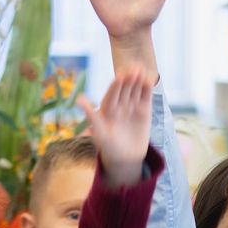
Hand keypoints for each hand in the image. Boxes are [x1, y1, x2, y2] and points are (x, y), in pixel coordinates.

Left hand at [78, 69, 150, 186]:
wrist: (126, 159)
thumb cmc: (108, 147)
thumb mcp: (99, 132)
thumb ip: (91, 115)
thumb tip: (78, 99)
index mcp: (107, 108)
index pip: (112, 94)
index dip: (116, 85)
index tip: (120, 76)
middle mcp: (119, 105)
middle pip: (124, 90)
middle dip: (129, 79)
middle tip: (134, 68)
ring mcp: (132, 107)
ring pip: (135, 91)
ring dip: (138, 80)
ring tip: (143, 69)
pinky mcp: (144, 111)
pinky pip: (145, 97)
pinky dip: (147, 89)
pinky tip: (149, 78)